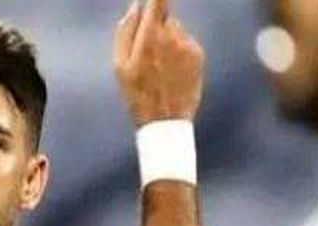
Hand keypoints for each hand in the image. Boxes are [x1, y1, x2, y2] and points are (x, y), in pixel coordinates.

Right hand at [114, 0, 205, 124]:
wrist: (166, 121)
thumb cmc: (137, 95)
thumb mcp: (119, 66)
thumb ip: (125, 32)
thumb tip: (134, 7)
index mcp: (149, 36)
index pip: (158, 0)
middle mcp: (172, 35)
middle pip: (164, 16)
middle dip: (156, 26)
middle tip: (148, 54)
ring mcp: (187, 44)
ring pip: (176, 30)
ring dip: (168, 41)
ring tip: (160, 68)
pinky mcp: (198, 54)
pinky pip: (186, 43)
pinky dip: (179, 52)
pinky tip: (172, 72)